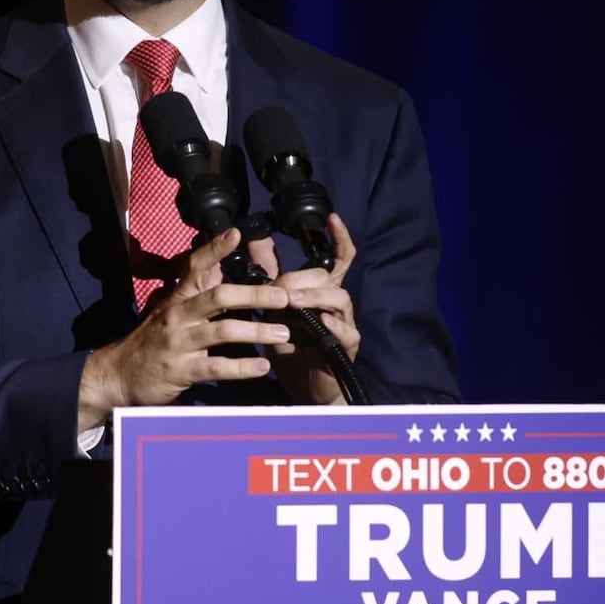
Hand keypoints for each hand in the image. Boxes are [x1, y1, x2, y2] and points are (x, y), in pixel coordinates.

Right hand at [77, 227, 290, 428]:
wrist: (117, 375)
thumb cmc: (152, 342)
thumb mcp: (171, 311)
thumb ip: (196, 292)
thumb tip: (220, 266)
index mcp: (178, 298)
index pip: (195, 266)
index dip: (214, 249)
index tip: (236, 233)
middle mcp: (179, 315)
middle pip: (219, 296)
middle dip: (254, 295)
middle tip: (284, 297)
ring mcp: (180, 342)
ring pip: (223, 331)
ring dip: (257, 331)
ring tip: (283, 334)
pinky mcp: (181, 370)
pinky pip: (216, 367)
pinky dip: (242, 368)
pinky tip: (262, 367)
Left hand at [246, 213, 359, 405]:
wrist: (301, 386)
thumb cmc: (290, 345)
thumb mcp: (275, 306)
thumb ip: (269, 272)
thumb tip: (255, 238)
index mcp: (321, 291)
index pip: (338, 258)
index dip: (339, 237)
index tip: (332, 217)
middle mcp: (336, 303)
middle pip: (330, 276)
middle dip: (303, 278)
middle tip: (279, 287)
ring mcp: (345, 323)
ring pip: (339, 297)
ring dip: (315, 296)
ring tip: (293, 301)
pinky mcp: (348, 346)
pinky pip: (346, 330)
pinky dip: (332, 325)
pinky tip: (320, 323)